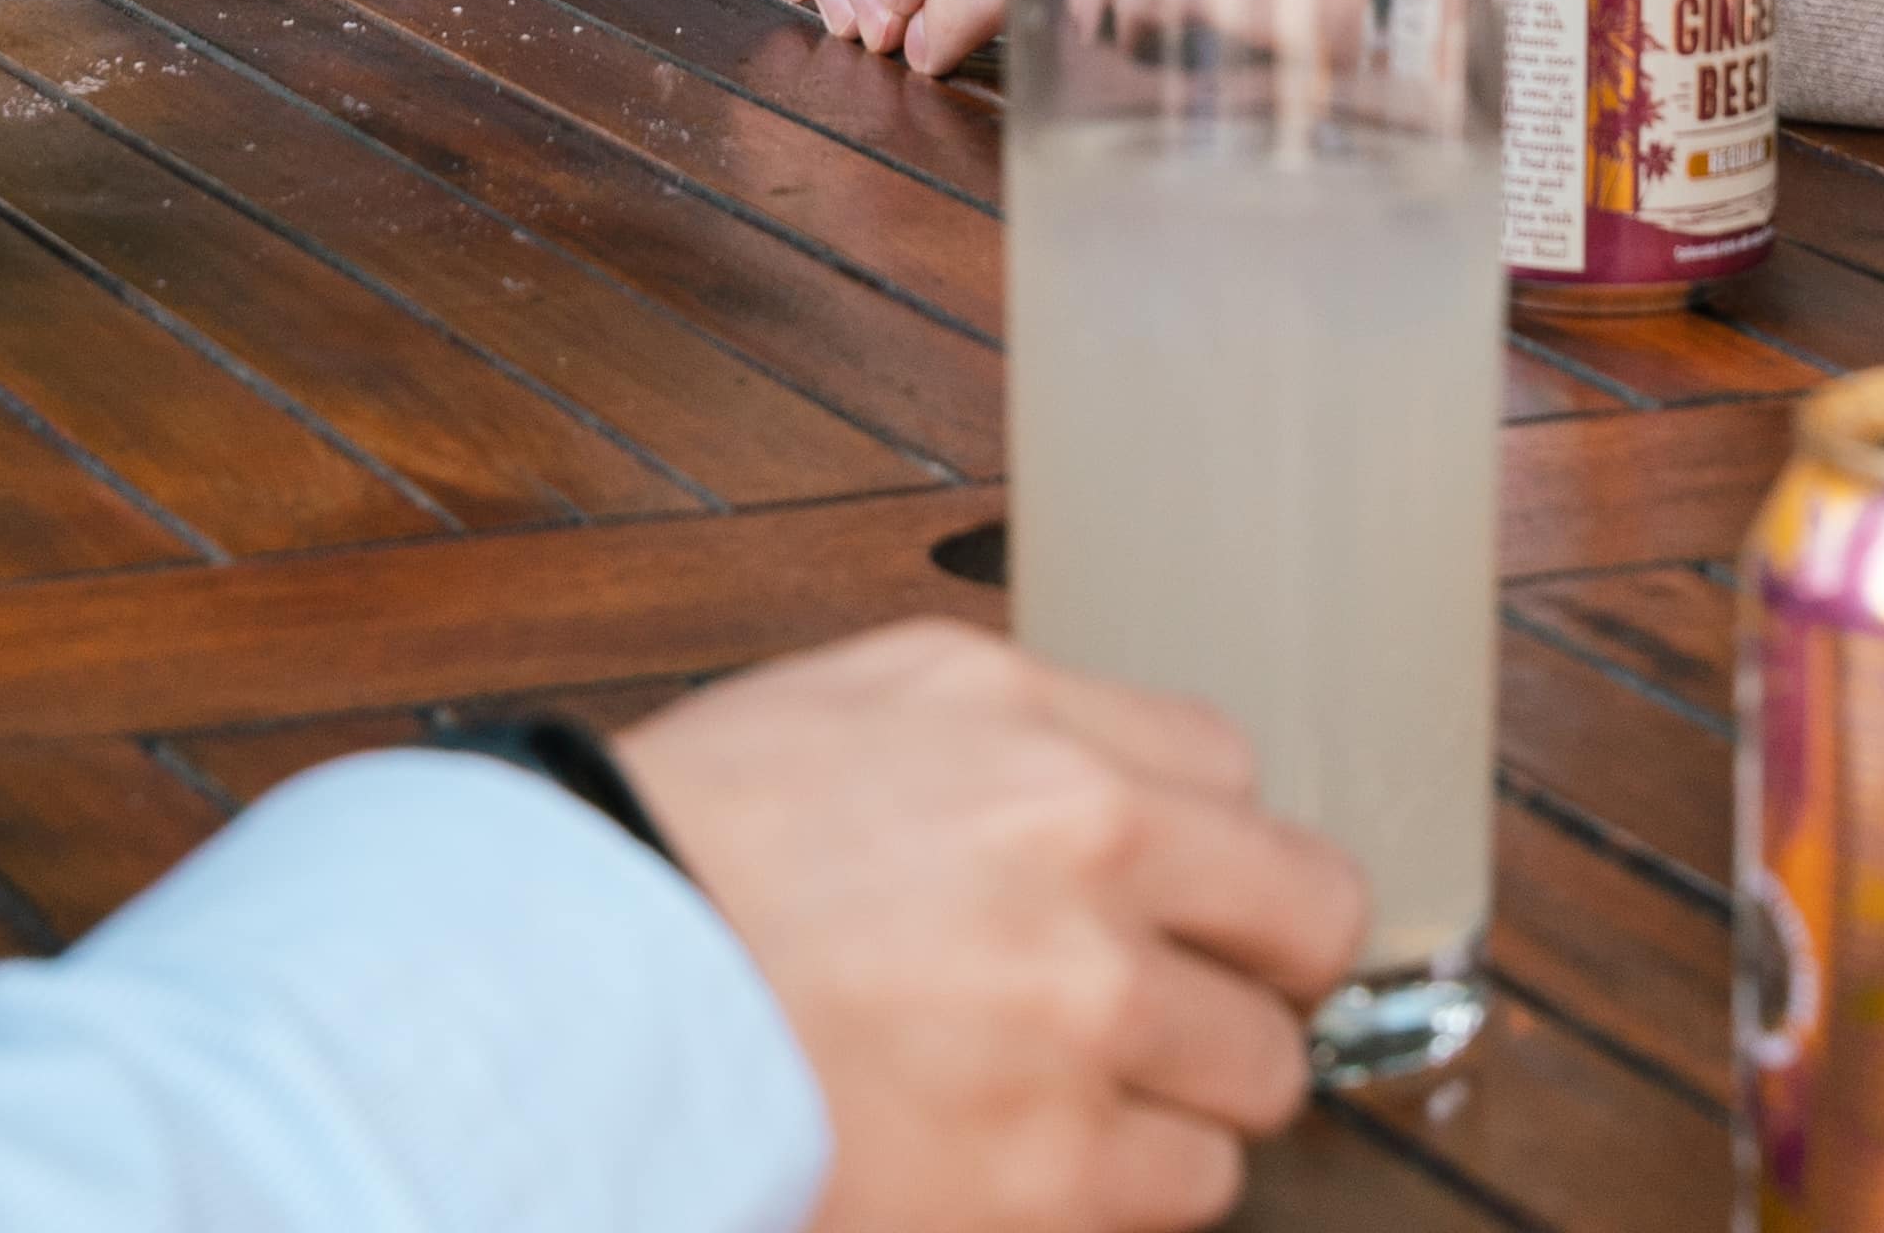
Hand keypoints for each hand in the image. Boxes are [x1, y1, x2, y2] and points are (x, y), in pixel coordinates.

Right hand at [614, 621, 1362, 1232]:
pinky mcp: (1047, 1182)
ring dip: (1185, 1093)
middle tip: (1176, 1003)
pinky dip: (1123, 1189)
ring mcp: (1077, 1033)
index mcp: (1044, 742)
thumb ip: (1032, 728)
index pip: (1243, 783)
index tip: (1186, 897)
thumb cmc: (694, 848)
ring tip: (1069, 1090)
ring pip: (1257, 1081)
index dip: (1211, 851)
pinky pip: (1181, 1196)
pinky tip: (1026, 1157)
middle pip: (1306, 930)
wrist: (577, 1007)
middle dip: (1249, 970)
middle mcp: (1088, 869)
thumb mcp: (868, 701)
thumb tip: (1147, 793)